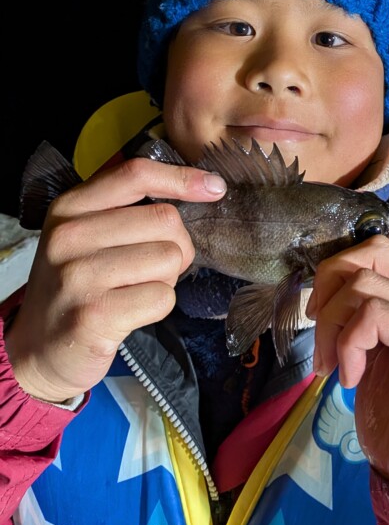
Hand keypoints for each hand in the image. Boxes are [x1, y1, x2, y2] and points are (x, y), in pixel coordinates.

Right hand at [5, 158, 225, 402]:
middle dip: (176, 247)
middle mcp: (70, 235)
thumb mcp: (85, 235)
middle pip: (165, 220)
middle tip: (151, 268)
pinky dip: (157, 307)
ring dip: (165, 280)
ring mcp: (79, 275)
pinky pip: (162, 297)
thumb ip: (127, 207)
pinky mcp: (94, 315)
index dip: (182, 178)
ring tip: (134, 290)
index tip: (214, 188)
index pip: (136, 175)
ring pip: (169, 259)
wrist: (39, 349)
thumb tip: (204, 188)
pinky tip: (130, 312)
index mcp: (70, 207)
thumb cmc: (78, 285)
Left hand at [306, 229, 388, 488]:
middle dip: (330, 282)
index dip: (355, 256)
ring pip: (366, 280)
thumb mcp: (375, 358)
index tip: (330, 301)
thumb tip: (337, 290)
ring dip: (332, 324)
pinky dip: (349, 343)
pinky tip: (350, 379)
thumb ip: (370, 320)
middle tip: (319, 330)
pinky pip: (375, 313)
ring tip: (332, 366)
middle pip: (375, 248)